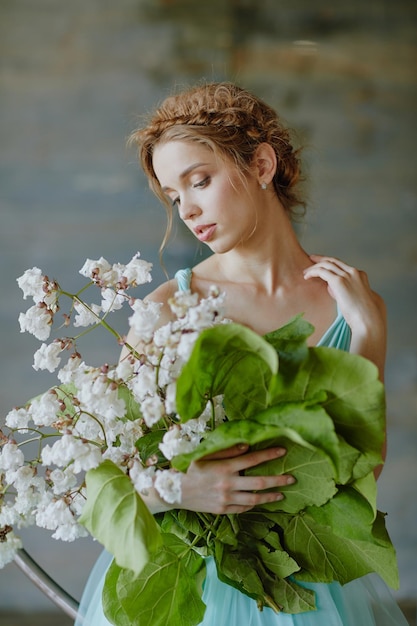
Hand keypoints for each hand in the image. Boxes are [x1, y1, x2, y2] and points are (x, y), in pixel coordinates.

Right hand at [180, 443, 294, 513]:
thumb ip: (227, 450)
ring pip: (254, 499)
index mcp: (224, 467)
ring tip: (282, 494)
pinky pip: (243, 508)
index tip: (282, 450)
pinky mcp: (223, 510)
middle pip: (259, 482)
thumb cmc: (190, 469)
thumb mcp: (205, 455)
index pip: (252, 459)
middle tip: (292, 478)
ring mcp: (226, 499)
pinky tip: (261, 501)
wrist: (175, 492)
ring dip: (270, 496)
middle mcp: (227, 484)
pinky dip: (254, 504)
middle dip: (278, 480)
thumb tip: (247, 445)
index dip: (268, 454)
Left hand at [303, 254, 386, 377]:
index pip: (342, 265)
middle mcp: (354, 272)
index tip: (322, 266)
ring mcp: (347, 275)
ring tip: (305, 272)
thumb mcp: (357, 300)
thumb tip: (334, 291)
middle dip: (321, 259)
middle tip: (311, 259)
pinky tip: (306, 277)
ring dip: (314, 267)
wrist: (368, 320)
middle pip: (334, 261)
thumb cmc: (364, 315)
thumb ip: (347, 293)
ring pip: (326, 264)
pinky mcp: (339, 281)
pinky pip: (322, 271)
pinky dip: (313, 272)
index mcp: (360, 276)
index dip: (330, 264)